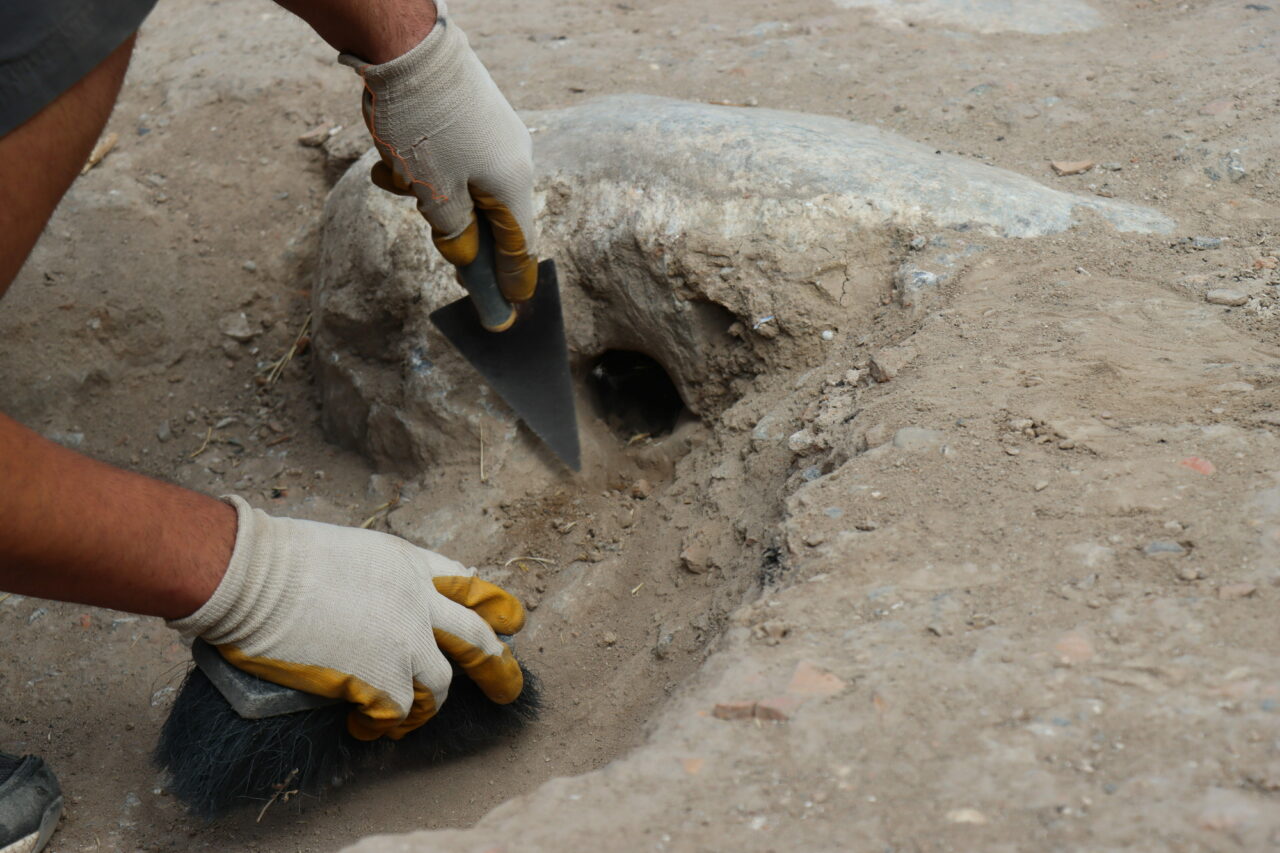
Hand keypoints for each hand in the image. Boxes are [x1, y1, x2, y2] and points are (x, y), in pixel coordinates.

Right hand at [168, 497, 525, 740]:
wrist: (253, 576)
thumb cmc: (278, 558)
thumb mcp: (346, 550)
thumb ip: (373, 577)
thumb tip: (369, 602)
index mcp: (408, 563)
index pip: (465, 584)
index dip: (489, 604)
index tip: (510, 620)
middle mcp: (417, 601)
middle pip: (476, 637)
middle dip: (498, 666)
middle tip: (509, 688)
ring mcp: (404, 641)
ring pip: (440, 684)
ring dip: (427, 704)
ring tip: (407, 717)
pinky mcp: (380, 678)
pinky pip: (399, 712)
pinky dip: (386, 724)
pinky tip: (366, 726)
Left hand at [340, 1, 536, 303]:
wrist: (408, 46)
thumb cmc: (422, 125)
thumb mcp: (434, 193)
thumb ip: (455, 233)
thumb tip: (467, 256)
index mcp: (513, 185)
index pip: (520, 248)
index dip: (511, 283)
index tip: (509, 313)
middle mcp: (514, 161)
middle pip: (495, 219)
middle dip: (463, 234)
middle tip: (451, 257)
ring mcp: (496, 136)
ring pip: (468, 187)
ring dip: (433, 196)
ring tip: (397, 180)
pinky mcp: (476, 118)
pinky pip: (457, 160)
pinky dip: (429, 169)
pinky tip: (393, 160)